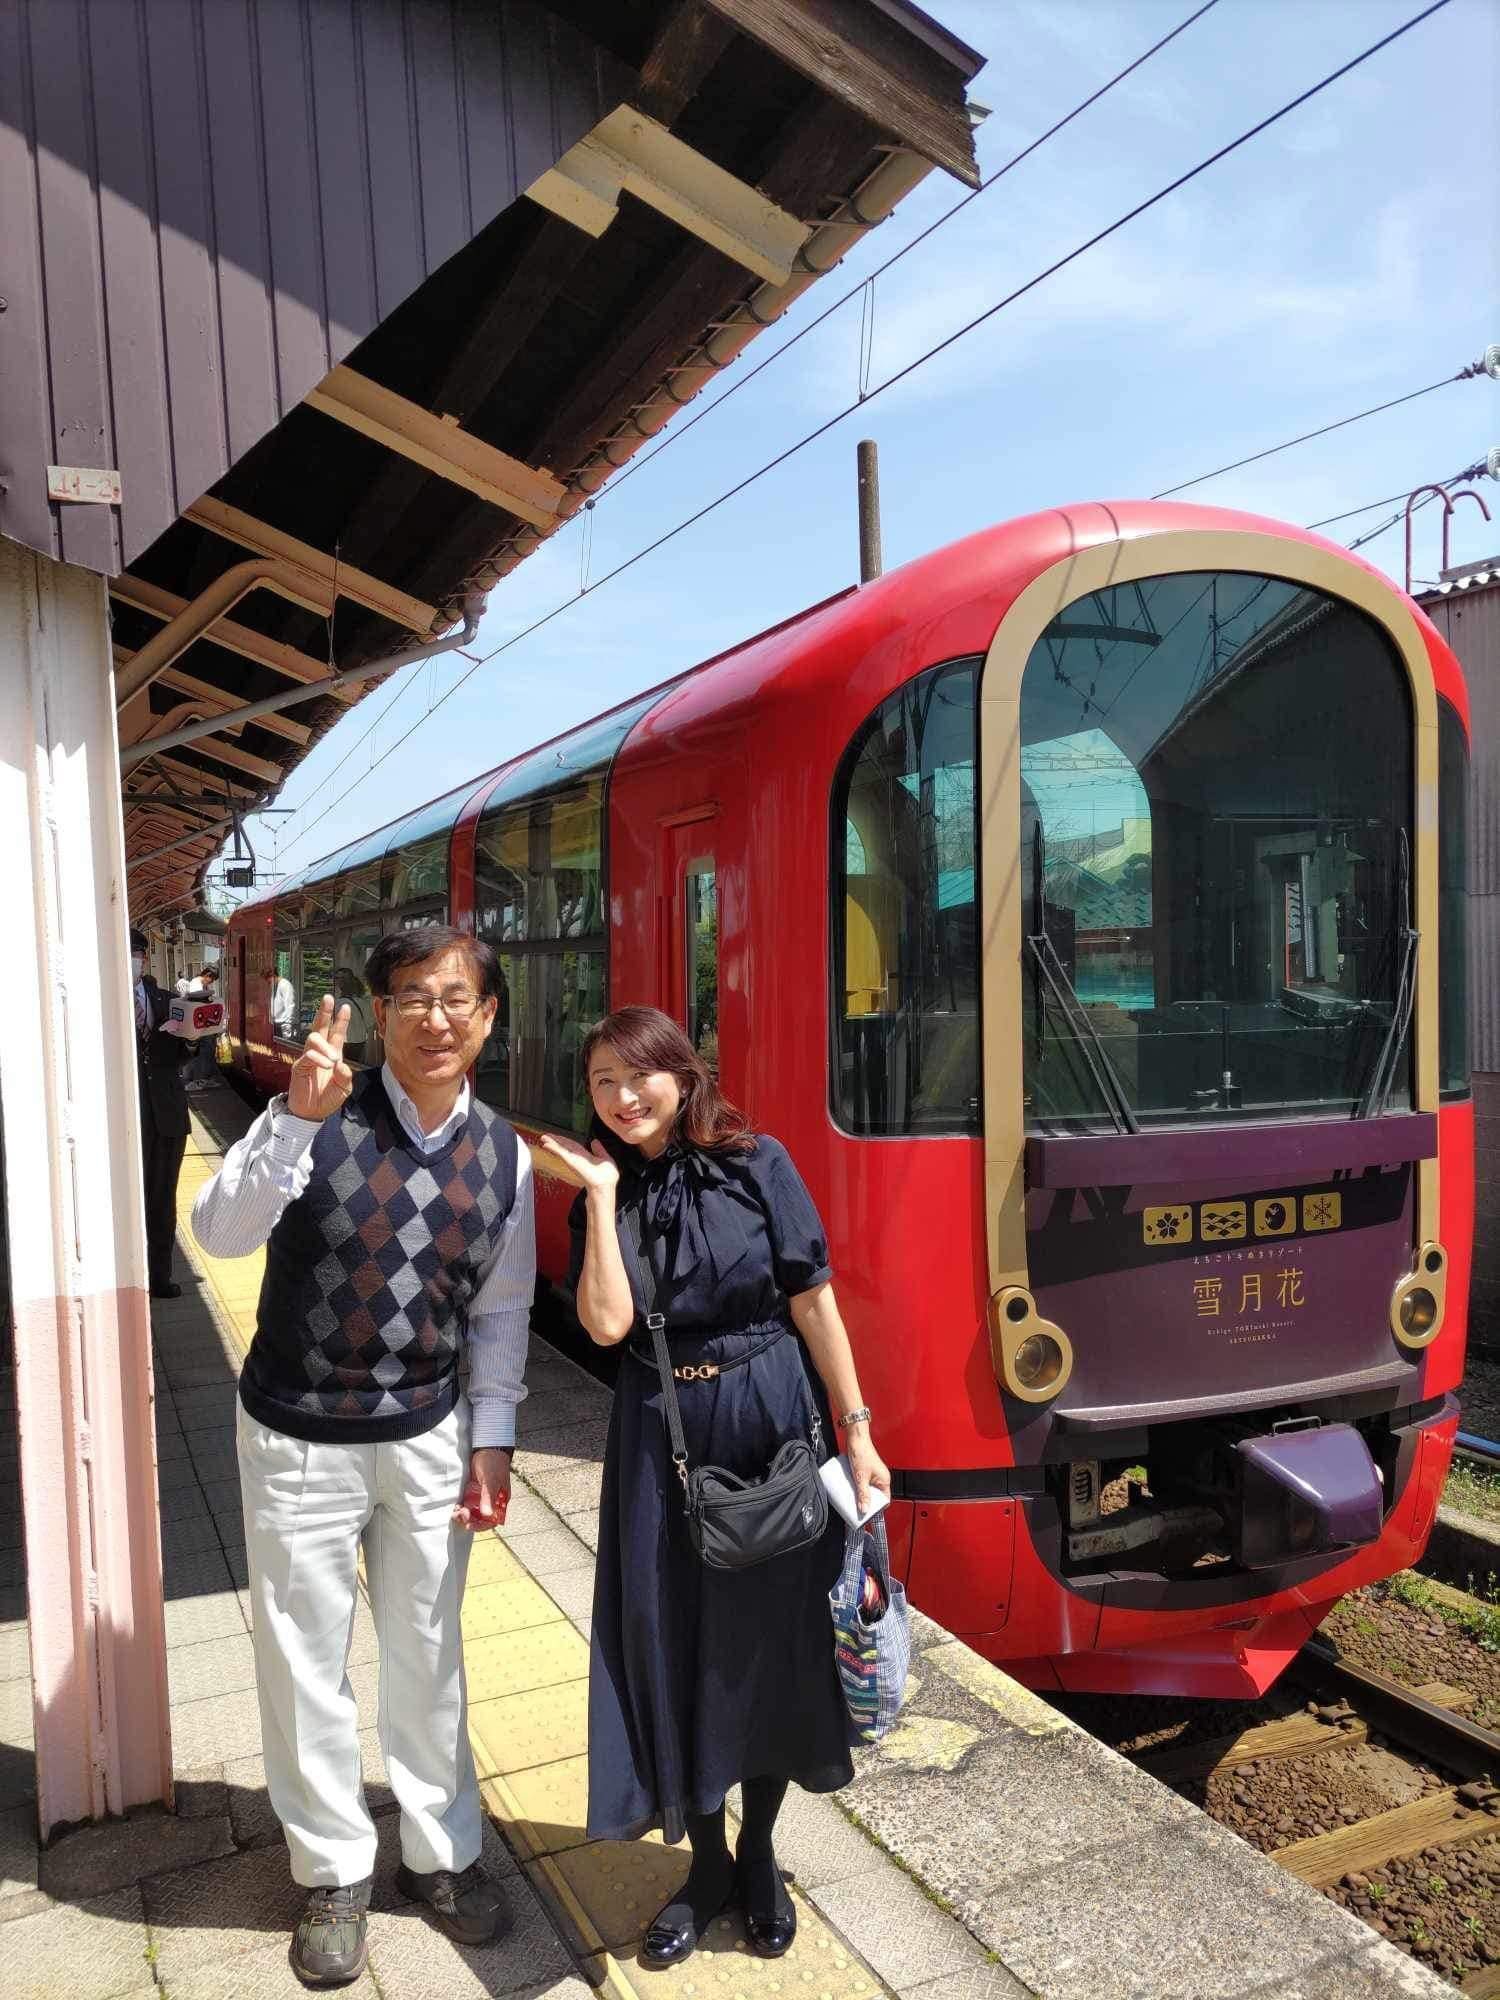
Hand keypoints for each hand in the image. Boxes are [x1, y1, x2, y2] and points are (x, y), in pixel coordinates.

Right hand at [286, 996, 353, 1119]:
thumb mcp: (344, 1089)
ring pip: (314, 1038)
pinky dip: (319, 1058)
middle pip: (321, 1027)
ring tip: (334, 1059)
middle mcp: (320, 1053)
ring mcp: (308, 1058)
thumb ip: (346, 1076)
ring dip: (326, 1046)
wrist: (312, 1114)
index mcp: (332, 1055)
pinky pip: (308, 1055)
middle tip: (328, 999)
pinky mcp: (299, 1066)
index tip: (345, 1006)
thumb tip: (341, 1063)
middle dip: (324, 1012)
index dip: (341, 1020)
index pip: (337, 1034)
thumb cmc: (327, 1099)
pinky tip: (327, 1065)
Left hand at [453, 1447, 511, 1530]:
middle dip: (470, 1520)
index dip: (482, 1526)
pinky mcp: (473, 1491)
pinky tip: (455, 1507)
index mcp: (500, 1501)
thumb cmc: (493, 1462)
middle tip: (461, 1515)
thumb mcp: (491, 1480)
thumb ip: (488, 1497)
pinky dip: (461, 1508)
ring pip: (473, 1512)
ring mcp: (481, 1496)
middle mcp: (491, 1501)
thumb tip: (488, 1514)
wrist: (486, 1447)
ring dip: (464, 1515)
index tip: (470, 1525)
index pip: (493, 1520)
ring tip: (456, 1512)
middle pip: (481, 1518)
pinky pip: (467, 1504)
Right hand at [535, 1131, 618, 1193]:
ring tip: (543, 1137)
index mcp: (585, 1157)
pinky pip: (561, 1153)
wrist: (605, 1186)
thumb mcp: (605, 1158)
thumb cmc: (607, 1177)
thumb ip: (599, 1150)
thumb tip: (594, 1141)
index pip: (573, 1146)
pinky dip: (553, 1148)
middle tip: (546, 1136)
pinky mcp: (571, 1162)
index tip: (558, 1137)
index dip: (565, 1141)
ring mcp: (574, 1161)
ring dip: (552, 1142)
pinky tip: (546, 1144)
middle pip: (564, 1146)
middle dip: (555, 1140)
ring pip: (561, 1149)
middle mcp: (578, 1159)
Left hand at [845, 1429, 890, 1520]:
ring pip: (867, 1490)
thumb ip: (863, 1494)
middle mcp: (880, 1477)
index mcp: (884, 1480)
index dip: (876, 1508)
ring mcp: (872, 1474)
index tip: (867, 1514)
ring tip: (851, 1499)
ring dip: (860, 1495)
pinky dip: (857, 1487)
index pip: (884, 1500)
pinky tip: (849, 1489)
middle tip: (856, 1507)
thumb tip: (863, 1509)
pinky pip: (862, 1483)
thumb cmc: (861, 1452)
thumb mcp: (861, 1477)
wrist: (855, 1437)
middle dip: (866, 1502)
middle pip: (874, 1496)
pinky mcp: (865, 1470)